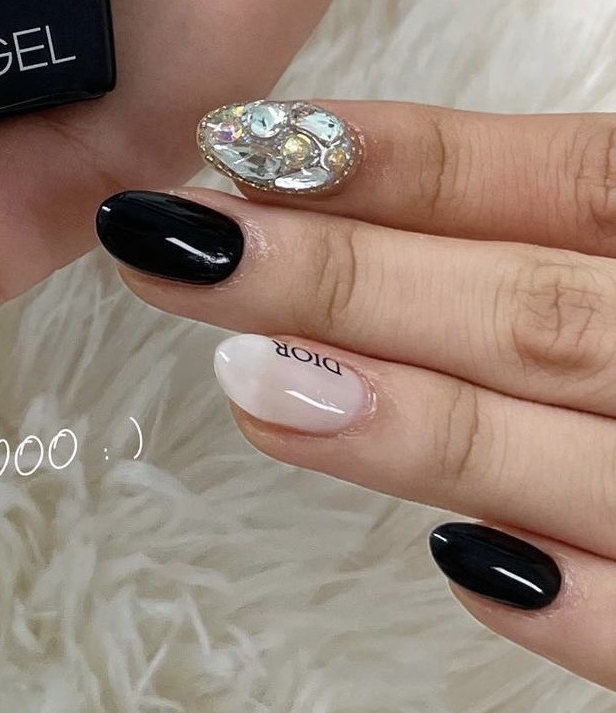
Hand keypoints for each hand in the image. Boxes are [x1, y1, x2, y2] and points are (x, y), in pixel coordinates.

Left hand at [96, 97, 615, 688]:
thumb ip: (584, 205)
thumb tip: (382, 180)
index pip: (552, 179)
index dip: (389, 159)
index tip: (241, 143)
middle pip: (530, 308)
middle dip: (337, 275)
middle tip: (172, 244)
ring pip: (575, 454)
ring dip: (405, 421)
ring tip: (246, 379)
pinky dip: (578, 605)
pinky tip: (458, 561)